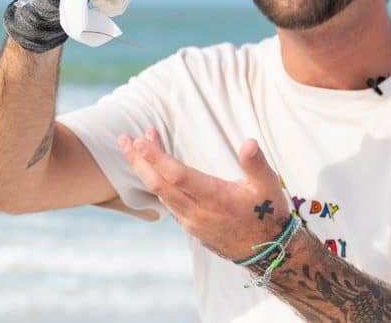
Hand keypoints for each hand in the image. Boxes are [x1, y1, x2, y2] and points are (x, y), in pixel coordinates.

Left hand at [117, 128, 291, 260]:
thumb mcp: (268, 185)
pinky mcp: (190, 227)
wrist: (267, 251)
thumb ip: (255, 163)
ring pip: (160, 194)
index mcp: (215, 198)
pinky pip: (167, 203)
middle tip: (122, 139)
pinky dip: (158, 183)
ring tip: (138, 145)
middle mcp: (197, 212)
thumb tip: (249, 142)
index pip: (177, 176)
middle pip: (158, 184)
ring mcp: (191, 222)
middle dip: (137, 161)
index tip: (140, 141)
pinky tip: (154, 169)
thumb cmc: (268, 214)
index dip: (156, 158)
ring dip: (146, 169)